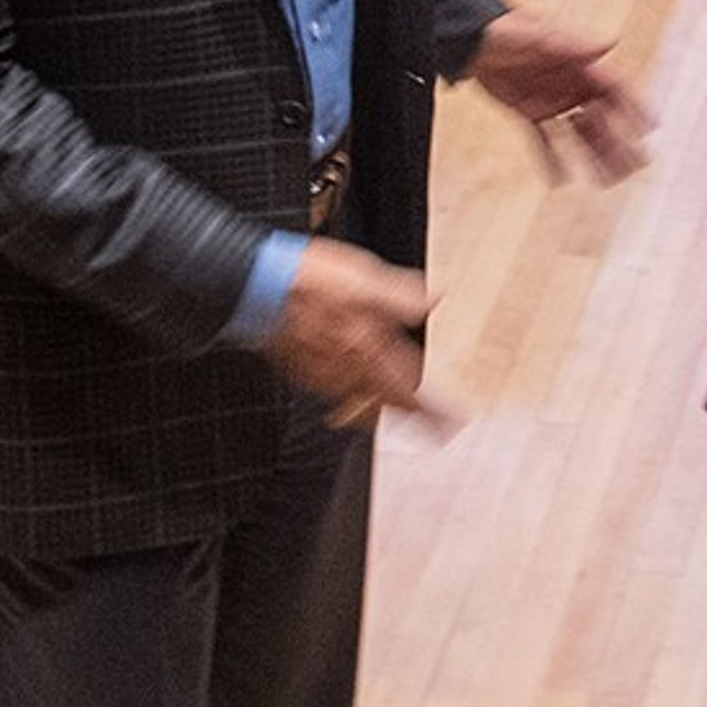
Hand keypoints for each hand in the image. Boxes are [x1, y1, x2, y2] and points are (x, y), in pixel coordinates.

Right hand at [265, 235, 434, 425]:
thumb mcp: (365, 277)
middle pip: (386, 404)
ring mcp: (320, 373)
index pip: (410, 391)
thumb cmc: (308, 282)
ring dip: (381, 409)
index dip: (434, 410)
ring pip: (359, 402)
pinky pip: (333, 391)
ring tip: (397, 412)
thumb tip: (435, 300)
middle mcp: (345, 370)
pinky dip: (351, 396)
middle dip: (413, 418)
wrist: (254, 287)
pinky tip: (351, 387)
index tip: (452, 424)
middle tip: (433, 428)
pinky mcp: (300, 368)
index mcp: (368, 350)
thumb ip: (401, 295)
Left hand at [469, 8, 651, 183]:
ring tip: (607, 183)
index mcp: (578, 64)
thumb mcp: (538, 35)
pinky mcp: (528, 110)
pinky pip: (545, 139)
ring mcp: (551, 98)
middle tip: (633, 169)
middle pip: (602, 118)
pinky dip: (552, 159)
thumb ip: (573, 44)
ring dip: (593, 157)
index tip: (651, 130)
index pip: (615, 90)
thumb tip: (611, 41)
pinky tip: (560, 181)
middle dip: (618, 144)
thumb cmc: (504, 28)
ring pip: (579, 133)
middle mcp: (570, 83)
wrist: (468, 37)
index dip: (635, 109)